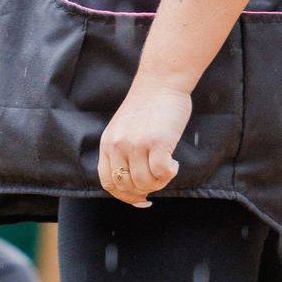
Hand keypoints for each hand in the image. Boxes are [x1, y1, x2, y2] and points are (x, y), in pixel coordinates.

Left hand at [98, 79, 191, 206]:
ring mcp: (136, 144)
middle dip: (144, 191)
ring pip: (145, 182)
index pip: (108, 183)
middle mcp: (118, 146)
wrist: (160, 83)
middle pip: (127, 186)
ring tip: (167, 169)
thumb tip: (137, 185)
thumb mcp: (124, 130)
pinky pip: (162, 173)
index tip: (140, 198)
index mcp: (107, 144)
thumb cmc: (147, 107)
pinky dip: (170, 174)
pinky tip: (174, 163)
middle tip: (158, 181)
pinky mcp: (156, 142)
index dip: (124, 196)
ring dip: (160, 182)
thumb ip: (123, 152)